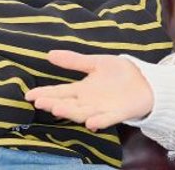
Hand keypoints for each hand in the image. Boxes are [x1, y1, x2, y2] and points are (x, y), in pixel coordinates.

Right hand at [24, 50, 152, 130]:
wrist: (145, 81)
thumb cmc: (119, 74)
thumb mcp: (95, 63)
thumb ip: (74, 61)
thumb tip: (50, 53)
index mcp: (82, 90)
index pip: (60, 92)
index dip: (45, 94)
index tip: (29, 94)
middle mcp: (88, 102)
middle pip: (68, 104)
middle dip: (54, 103)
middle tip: (40, 102)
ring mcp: (102, 109)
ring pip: (83, 113)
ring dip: (71, 112)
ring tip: (57, 109)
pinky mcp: (118, 113)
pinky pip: (107, 119)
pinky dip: (99, 121)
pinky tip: (91, 122)